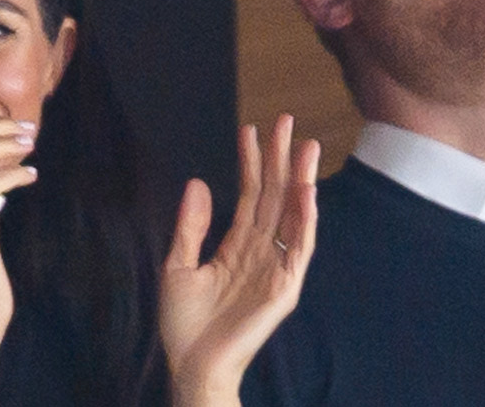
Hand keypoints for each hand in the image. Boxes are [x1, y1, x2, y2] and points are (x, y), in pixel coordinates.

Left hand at [160, 114, 319, 406]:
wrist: (191, 366)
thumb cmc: (184, 325)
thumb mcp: (177, 265)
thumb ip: (191, 225)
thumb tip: (199, 182)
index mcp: (236, 246)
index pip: (249, 194)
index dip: (250, 162)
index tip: (249, 129)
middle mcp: (260, 251)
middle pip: (275, 195)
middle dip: (280, 158)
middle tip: (285, 119)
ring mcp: (275, 268)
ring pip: (292, 214)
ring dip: (301, 180)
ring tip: (307, 146)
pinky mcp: (284, 288)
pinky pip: (298, 248)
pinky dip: (305, 219)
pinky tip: (306, 192)